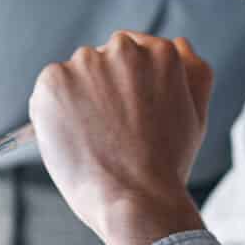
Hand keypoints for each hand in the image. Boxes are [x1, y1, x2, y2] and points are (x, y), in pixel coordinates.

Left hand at [29, 32, 213, 244]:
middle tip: (109, 132)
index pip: (133, 55)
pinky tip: (73, 139)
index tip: (125, 116)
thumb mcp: (196, 115)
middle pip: (102, 61)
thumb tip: (179, 43)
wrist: (138, 200)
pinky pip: (48, 92)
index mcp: (160, 52)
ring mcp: (87, 63)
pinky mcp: (54, 80)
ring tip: (92, 140)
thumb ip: (194, 74)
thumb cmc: (168, 165)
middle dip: (102, 90)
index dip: (126, 89)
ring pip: (74, 77)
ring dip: (76, 100)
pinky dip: (52, 113)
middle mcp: (124, 48)